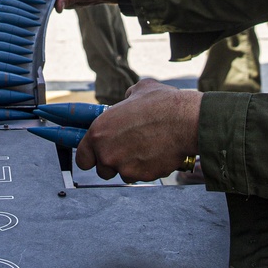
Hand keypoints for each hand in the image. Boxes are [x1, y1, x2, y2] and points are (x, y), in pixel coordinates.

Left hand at [76, 78, 202, 181]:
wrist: (185, 121)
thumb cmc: (162, 104)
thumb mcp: (138, 90)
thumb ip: (126, 99)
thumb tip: (128, 98)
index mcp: (99, 131)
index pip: (82, 158)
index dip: (90, 157)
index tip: (97, 155)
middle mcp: (107, 152)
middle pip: (102, 170)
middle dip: (113, 163)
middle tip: (127, 150)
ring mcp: (124, 166)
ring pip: (123, 174)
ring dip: (131, 166)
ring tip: (146, 149)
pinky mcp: (142, 175)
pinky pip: (141, 176)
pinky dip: (148, 168)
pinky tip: (157, 153)